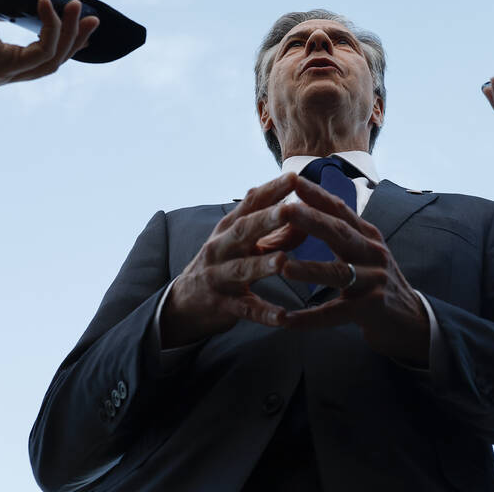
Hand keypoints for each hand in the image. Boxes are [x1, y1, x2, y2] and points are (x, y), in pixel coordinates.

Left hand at [0, 0, 98, 88]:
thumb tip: (13, 4)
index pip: (32, 60)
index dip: (59, 43)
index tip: (77, 23)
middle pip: (49, 63)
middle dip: (74, 40)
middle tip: (91, 17)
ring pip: (51, 59)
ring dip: (69, 31)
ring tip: (77, 5)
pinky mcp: (3, 67)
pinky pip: (43, 49)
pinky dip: (52, 26)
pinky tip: (47, 5)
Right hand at [160, 174, 298, 346]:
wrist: (184, 302)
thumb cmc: (223, 264)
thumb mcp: (245, 245)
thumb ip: (277, 234)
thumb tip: (308, 219)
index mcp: (229, 228)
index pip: (250, 204)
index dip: (271, 190)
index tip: (294, 177)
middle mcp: (221, 248)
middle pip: (243, 231)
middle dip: (265, 220)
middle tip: (289, 210)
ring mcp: (219, 277)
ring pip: (241, 269)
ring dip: (262, 265)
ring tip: (282, 260)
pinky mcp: (223, 305)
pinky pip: (246, 309)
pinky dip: (264, 313)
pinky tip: (283, 317)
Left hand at [278, 177, 430, 367]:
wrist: (411, 319)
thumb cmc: (376, 282)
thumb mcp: (364, 252)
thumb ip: (340, 234)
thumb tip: (304, 209)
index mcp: (368, 236)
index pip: (341, 210)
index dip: (317, 195)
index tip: (292, 179)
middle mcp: (373, 253)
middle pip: (339, 233)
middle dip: (311, 221)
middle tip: (284, 211)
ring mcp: (374, 281)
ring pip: (339, 273)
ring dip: (309, 269)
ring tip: (283, 267)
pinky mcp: (372, 308)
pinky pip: (335, 313)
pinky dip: (310, 318)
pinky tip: (287, 320)